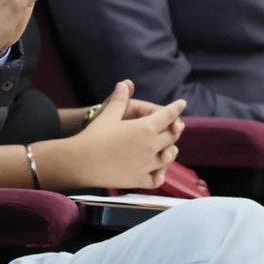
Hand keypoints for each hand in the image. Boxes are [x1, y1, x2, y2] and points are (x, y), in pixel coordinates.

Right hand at [71, 81, 186, 188]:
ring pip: (168, 158)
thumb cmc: (94, 135)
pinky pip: (157, 178)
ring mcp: (147, 164)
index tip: (182, 103)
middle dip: (175, 129)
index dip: (176, 108)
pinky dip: (160, 174)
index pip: (168, 115)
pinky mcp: (139, 179)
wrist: (81, 162)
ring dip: (171, 151)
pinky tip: (158, 171)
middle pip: (171, 136)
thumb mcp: (108, 114)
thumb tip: (125, 84)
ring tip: (169, 149)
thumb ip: (120, 99)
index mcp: (145, 128)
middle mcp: (151, 146)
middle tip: (176, 126)